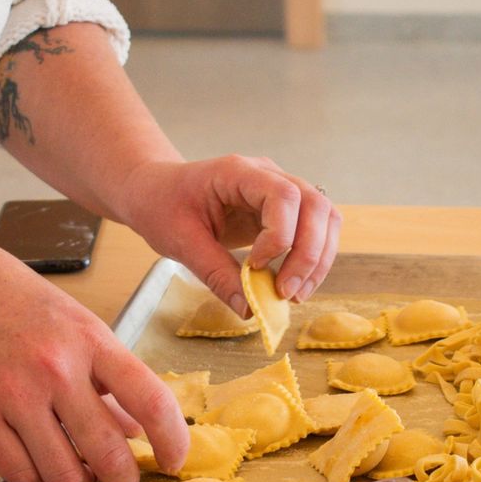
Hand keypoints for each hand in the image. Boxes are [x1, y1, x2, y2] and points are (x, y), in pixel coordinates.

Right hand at [0, 232, 188, 481]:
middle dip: (123, 480)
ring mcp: (14, 396)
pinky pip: (19, 473)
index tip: (174, 460)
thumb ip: (106, 375)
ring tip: (76, 473)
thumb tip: (134, 428)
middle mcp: (56, 370)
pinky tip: (37, 463)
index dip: (172, 440)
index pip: (150, 400)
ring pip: (63, 474)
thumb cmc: (10, 296)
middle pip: (108, 452)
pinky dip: (35, 478)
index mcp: (91, 340)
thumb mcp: (74, 322)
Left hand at [120, 156, 341, 316]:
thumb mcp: (180, 242)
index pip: (283, 195)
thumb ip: (215, 274)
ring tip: (295, 295)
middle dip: (309, 254)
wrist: (156, 191)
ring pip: (324, 217)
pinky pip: (314, 231)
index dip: (280, 235)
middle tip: (287, 293)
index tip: (256, 266)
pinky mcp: (283, 211)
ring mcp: (279, 190)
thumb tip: (249, 309)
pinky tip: (294, 285)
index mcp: (237, 172)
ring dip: (318, 259)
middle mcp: (267, 174)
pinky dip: (312, 259)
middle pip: (315, 204)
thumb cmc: (162, 206)